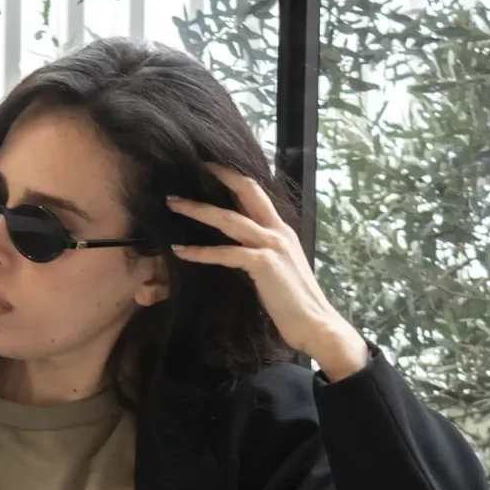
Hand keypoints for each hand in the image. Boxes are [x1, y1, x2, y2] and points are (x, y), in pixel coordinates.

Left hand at [167, 167, 368, 381]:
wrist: (316, 324)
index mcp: (281, 230)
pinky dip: (201, 252)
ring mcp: (272, 245)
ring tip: (173, 203)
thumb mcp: (277, 269)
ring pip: (230, 219)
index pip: (256, 194)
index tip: (210, 168)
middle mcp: (278, 230)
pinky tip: (181, 251)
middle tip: (193, 165)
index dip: (234, 178)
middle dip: (219, 175)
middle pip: (246, 191)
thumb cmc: (294, 304)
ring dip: (198, 209)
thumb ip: (260, 253)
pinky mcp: (264, 264)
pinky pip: (226, 253)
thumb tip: (237, 248)